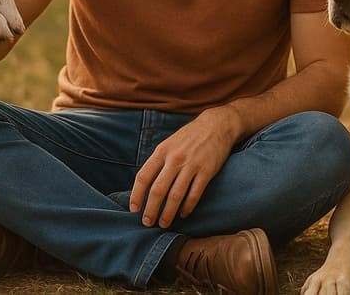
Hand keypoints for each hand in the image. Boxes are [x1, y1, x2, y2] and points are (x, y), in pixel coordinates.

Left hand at [129, 106, 242, 227]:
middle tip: (147, 223)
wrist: (216, 125)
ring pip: (175, 195)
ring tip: (164, 223)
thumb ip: (158, 162)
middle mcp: (175, 159)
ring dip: (168, 213)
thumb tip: (145, 185)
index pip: (143, 177)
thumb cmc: (189, 137)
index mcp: (162, 151)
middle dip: (151, 210)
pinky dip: (187, 207)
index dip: (136, 195)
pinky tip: (183, 214)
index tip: (133, 209)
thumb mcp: (169, 144)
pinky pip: (194, 194)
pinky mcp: (207, 171)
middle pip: (158, 190)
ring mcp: (191, 165)